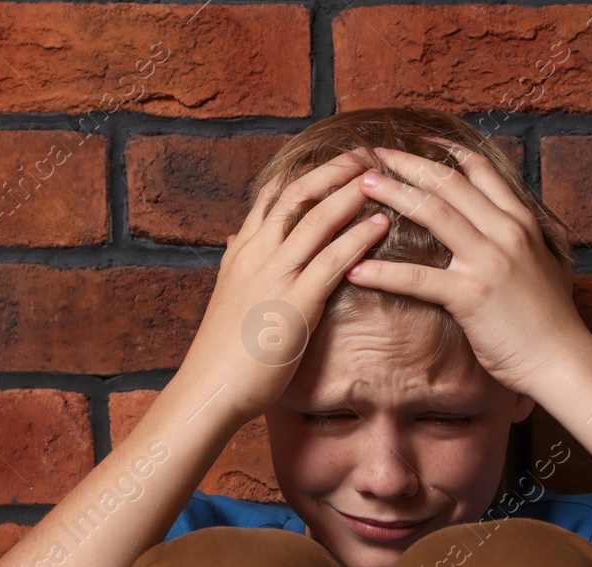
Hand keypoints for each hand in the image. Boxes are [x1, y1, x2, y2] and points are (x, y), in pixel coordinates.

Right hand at [176, 148, 388, 424]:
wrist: (210, 388)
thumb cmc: (224, 352)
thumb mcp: (227, 296)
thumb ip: (238, 264)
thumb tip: (234, 239)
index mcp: (241, 251)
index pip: (272, 195)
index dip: (305, 173)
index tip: (333, 159)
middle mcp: (256, 253)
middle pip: (296, 194)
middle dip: (332, 169)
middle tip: (364, 153)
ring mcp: (274, 275)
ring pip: (315, 218)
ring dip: (350, 192)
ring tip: (381, 176)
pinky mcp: (295, 302)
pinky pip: (332, 259)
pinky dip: (357, 237)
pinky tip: (381, 223)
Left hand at [343, 140, 590, 396]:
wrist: (563, 361)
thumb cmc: (551, 322)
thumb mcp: (548, 265)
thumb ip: (527, 240)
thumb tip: (513, 227)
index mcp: (521, 222)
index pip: (479, 170)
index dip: (443, 151)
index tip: (414, 141)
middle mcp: (506, 232)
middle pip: (447, 182)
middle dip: (406, 163)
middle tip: (373, 155)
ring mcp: (488, 261)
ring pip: (431, 213)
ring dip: (391, 195)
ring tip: (359, 187)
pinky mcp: (471, 296)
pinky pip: (416, 278)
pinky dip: (381, 273)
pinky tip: (354, 271)